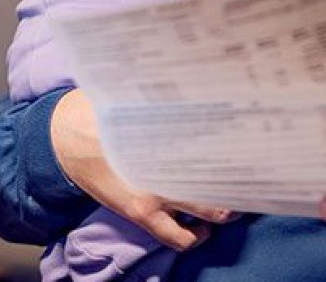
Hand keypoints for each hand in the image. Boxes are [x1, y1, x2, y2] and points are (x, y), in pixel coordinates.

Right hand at [51, 90, 237, 249]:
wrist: (66, 137)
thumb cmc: (105, 111)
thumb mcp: (140, 100)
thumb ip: (172, 105)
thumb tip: (206, 89)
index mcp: (172, 131)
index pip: (225, 142)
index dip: (247, 148)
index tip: (259, 147)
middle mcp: (170, 163)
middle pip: (227, 176)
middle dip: (244, 181)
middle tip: (253, 178)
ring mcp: (158, 192)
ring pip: (214, 211)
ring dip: (227, 208)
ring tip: (232, 204)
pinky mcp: (143, 212)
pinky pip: (179, 237)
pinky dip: (195, 236)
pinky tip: (202, 228)